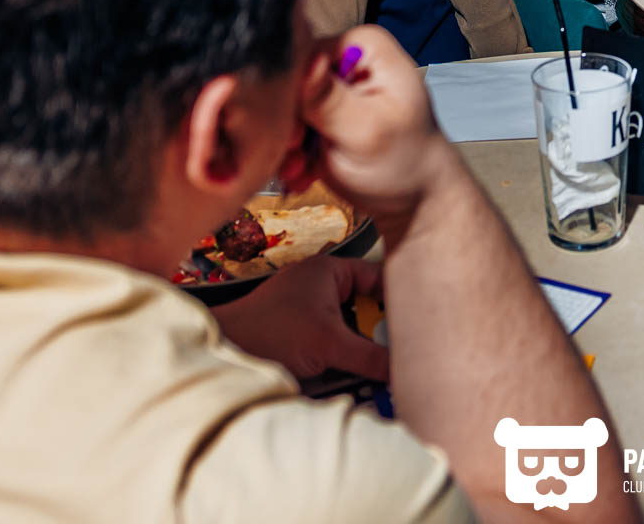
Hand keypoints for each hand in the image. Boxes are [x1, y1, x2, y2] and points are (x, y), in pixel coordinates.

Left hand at [212, 255, 388, 381]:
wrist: (224, 355)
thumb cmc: (268, 333)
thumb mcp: (328, 344)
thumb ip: (370, 357)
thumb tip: (404, 369)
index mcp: (330, 271)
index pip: (379, 277)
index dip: (400, 297)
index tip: (420, 320)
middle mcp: (322, 286)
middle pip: (368, 307)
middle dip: (382, 331)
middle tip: (405, 349)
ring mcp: (311, 312)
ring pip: (354, 329)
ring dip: (365, 348)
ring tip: (387, 364)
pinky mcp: (303, 335)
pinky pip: (338, 344)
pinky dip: (348, 358)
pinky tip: (361, 373)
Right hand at [301, 26, 462, 229]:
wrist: (413, 198)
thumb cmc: (406, 162)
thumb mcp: (368, 130)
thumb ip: (331, 99)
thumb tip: (304, 62)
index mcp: (365, 47)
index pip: (305, 50)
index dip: (291, 88)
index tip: (293, 128)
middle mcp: (345, 60)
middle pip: (289, 80)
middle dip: (286, 122)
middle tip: (294, 154)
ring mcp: (330, 89)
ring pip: (283, 107)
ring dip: (284, 144)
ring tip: (299, 171)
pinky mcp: (318, 116)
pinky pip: (286, 127)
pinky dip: (290, 154)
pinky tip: (304, 174)